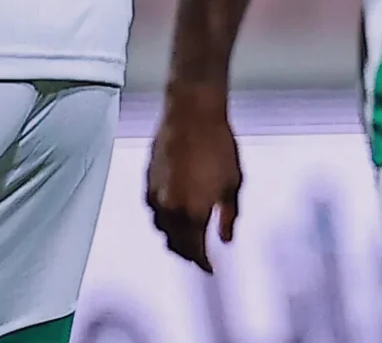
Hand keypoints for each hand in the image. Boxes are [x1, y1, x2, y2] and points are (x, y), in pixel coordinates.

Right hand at [145, 85, 242, 272]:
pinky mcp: (147, 179)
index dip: (203, 263)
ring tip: (186, 236)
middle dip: (187, 253)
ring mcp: (155, 194)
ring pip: (161, 227)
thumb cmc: (218, 146)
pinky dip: (163, 217)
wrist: (192, 113)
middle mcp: (170, 208)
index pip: (195, 251)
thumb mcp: (233, 185)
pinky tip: (174, 212)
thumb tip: (225, 239)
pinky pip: (154, 209)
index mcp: (193, 212)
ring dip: (173, 236)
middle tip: (199, 256)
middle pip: (174, 244)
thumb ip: (228, 217)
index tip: (210, 269)